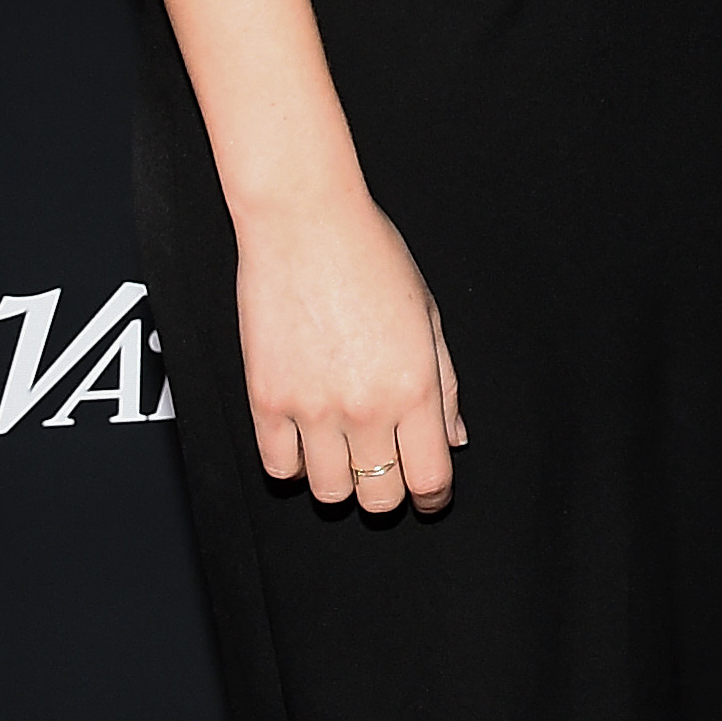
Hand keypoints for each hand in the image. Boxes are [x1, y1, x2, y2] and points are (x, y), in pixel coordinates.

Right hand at [233, 190, 463, 513]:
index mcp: (415, 387)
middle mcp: (366, 407)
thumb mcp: (428, 317)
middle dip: (389, 490)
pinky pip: (279, 467)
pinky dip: (295, 463)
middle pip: (380, 497)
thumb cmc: (373, 257)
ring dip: (341, 479)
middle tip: (387, 466)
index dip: (433, 496)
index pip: (431, 478)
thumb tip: (454, 439)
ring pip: (330, 492)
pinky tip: (307, 437)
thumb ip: (445, 385)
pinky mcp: (267, 401)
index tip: (430, 494)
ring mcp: (313, 408)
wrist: (306, 223)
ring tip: (344, 448)